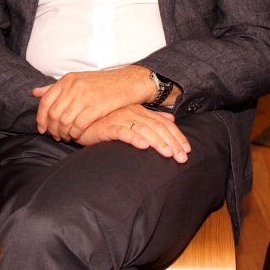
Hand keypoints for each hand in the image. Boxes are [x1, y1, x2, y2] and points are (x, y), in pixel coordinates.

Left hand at [33, 65, 153, 140]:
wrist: (127, 82)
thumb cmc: (101, 83)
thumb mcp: (76, 80)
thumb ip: (55, 88)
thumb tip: (35, 92)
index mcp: (67, 80)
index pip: (45, 102)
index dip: (40, 118)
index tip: (41, 129)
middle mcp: (73, 87)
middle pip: (53, 114)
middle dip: (51, 129)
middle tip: (54, 136)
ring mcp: (85, 96)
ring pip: (64, 121)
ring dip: (63, 133)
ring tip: (65, 138)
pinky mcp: (96, 106)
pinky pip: (79, 125)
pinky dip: (75, 133)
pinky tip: (76, 136)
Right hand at [76, 104, 190, 162]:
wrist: (82, 120)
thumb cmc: (107, 122)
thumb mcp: (131, 119)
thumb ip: (151, 119)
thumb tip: (171, 120)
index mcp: (140, 111)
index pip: (163, 124)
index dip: (177, 136)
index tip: (187, 150)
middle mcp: (132, 112)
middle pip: (157, 128)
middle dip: (172, 143)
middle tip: (182, 158)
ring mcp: (120, 119)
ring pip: (144, 130)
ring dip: (158, 142)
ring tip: (168, 154)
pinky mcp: (107, 127)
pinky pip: (123, 132)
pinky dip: (134, 138)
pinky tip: (143, 146)